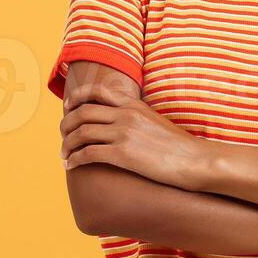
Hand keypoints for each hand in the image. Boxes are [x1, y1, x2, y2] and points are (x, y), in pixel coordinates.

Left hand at [61, 81, 217, 189]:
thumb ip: (136, 116)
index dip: (77, 97)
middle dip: (66, 125)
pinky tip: (71, 165)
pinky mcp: (122, 154)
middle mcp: (125, 114)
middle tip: (63, 136)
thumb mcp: (155, 120)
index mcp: (133, 104)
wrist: (195, 160)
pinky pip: (88, 153)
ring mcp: (123, 133)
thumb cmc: (179, 146)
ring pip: (81, 132)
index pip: (97, 91)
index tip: (68, 107)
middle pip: (82, 112)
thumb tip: (120, 122)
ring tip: (64, 154)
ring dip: (67, 144)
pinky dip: (75, 159)